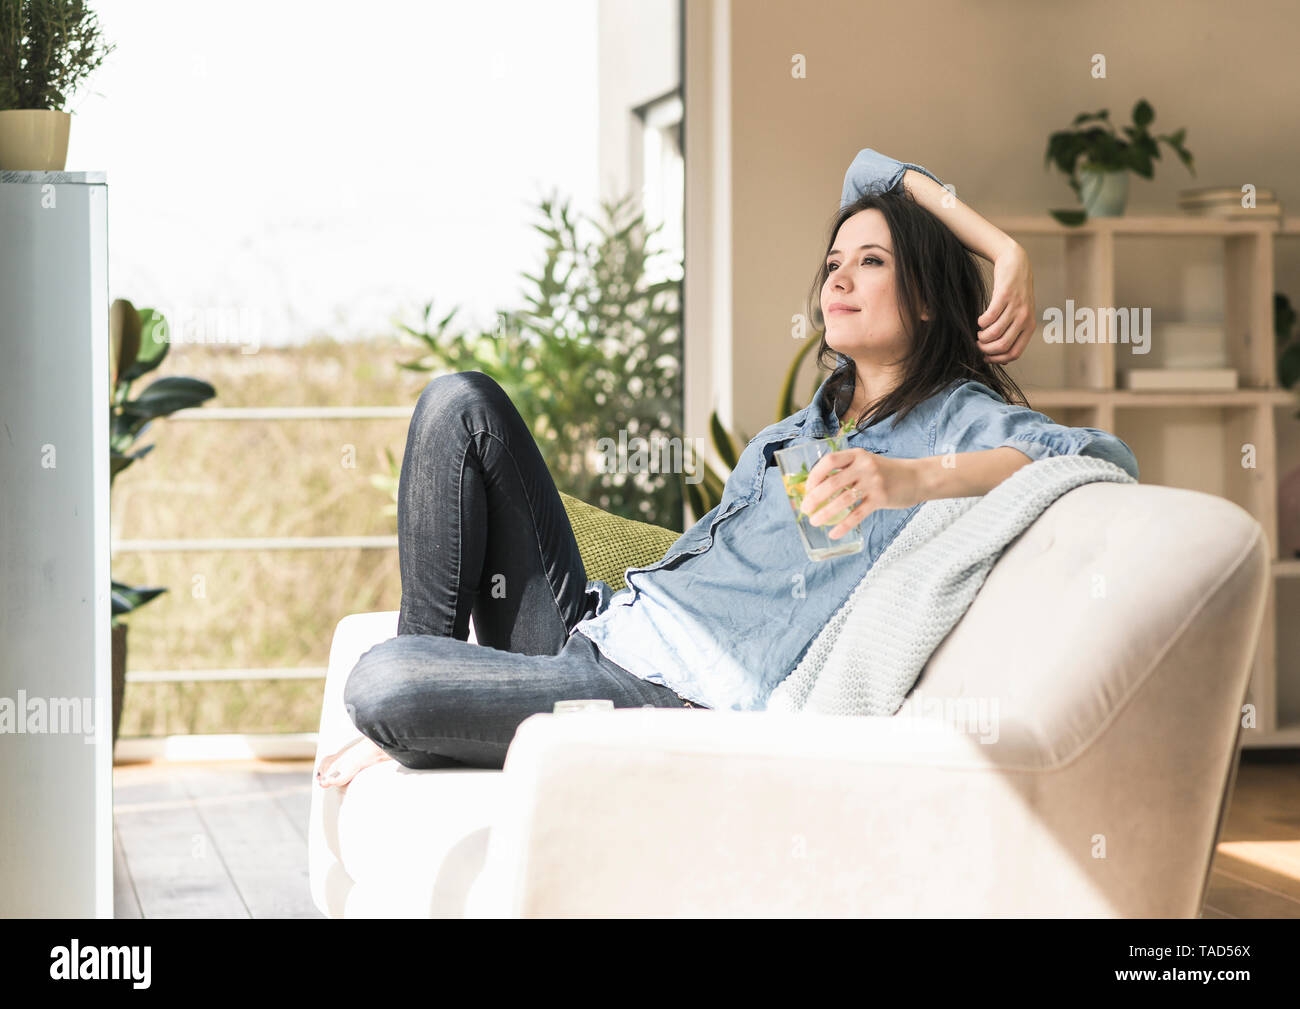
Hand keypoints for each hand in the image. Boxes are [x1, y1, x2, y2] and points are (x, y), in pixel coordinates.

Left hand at [799, 449, 920, 539]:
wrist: (917, 478)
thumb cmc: (886, 473)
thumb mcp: (866, 464)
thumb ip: (847, 471)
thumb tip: (818, 488)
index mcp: (857, 455)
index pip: (830, 461)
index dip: (815, 474)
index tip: (807, 488)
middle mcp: (864, 466)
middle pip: (832, 482)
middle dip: (814, 497)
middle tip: (805, 509)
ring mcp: (873, 482)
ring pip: (843, 500)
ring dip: (825, 513)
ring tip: (814, 521)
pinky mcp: (881, 498)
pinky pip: (857, 514)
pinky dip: (843, 526)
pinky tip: (834, 533)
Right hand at [976, 240, 1034, 364]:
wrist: (1016, 264)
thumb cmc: (1015, 293)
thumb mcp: (1020, 314)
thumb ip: (1014, 335)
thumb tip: (1004, 360)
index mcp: (1029, 326)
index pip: (1014, 353)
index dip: (997, 359)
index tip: (984, 357)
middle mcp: (1025, 318)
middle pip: (1003, 345)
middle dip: (986, 349)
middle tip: (977, 345)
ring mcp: (1016, 307)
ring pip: (994, 333)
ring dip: (982, 336)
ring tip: (978, 332)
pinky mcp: (1005, 296)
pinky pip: (989, 317)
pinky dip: (981, 322)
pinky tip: (979, 320)